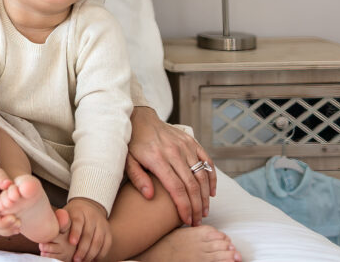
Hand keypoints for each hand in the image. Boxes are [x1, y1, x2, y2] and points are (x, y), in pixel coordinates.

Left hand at [63, 198, 109, 261]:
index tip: (72, 243)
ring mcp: (102, 225)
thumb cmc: (73, 214)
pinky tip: (93, 259)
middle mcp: (92, 217)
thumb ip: (59, 222)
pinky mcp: (108, 232)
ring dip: (91, 254)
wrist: (89, 207)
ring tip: (83, 261)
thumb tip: (49, 231)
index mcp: (79, 212)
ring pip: (98, 241)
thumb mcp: (65, 214)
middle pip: (88, 234)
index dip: (75, 233)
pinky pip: (106, 245)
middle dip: (82, 249)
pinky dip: (100, 254)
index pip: (78, 222)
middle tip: (76, 259)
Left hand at [125, 106, 215, 225]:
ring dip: (205, 196)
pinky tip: (210, 192)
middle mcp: (174, 152)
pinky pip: (207, 161)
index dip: (184, 207)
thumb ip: (138, 178)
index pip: (176, 188)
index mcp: (158, 159)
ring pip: (202, 175)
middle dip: (196, 206)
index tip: (187, 220)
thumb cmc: (133, 143)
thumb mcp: (128, 161)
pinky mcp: (191, 142)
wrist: (140, 119)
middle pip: (192, 185)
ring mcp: (185, 146)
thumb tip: (149, 196)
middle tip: (197, 221)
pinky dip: (211, 177)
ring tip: (204, 211)